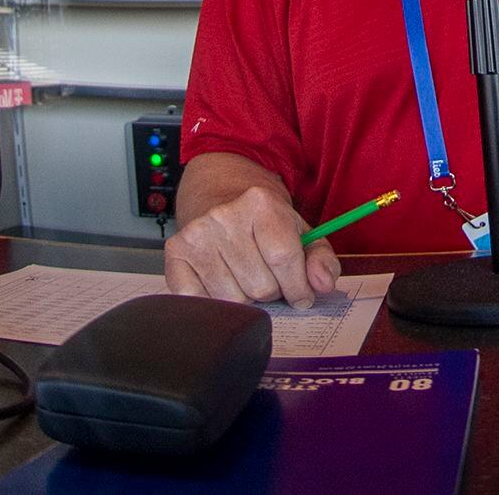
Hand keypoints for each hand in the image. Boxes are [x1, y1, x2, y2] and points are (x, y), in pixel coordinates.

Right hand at [164, 184, 340, 309]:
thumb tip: (322, 284)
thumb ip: (321, 259)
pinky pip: (199, 301)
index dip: (298, 287)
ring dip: (244, 298)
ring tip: (244, 277)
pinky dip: (214, 302)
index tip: (302, 295)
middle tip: (267, 277)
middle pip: (260, 286)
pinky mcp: (175, 253)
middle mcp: (224, 215)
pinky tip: (221, 282)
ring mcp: (197, 235)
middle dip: (271, 292)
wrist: (220, 196)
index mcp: (261, 203)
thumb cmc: (264, 224)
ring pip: (232, 299)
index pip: (284, 259)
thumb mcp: (300, 232)